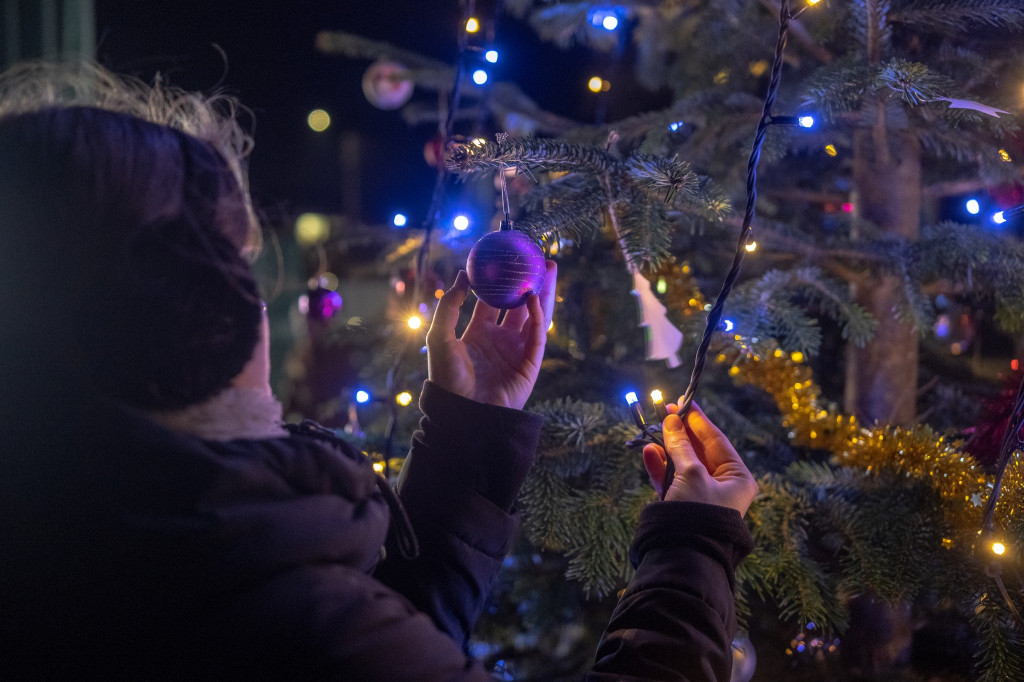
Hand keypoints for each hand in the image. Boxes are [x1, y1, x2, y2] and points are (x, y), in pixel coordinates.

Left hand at [426, 261, 556, 409]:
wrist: (463, 412)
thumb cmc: (447, 377)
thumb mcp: (440, 336)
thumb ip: (449, 306)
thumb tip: (461, 275)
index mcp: (479, 334)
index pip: (493, 302)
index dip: (501, 282)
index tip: (506, 260)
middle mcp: (500, 340)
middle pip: (518, 305)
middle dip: (528, 283)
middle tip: (535, 258)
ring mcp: (516, 351)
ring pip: (533, 316)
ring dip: (541, 293)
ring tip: (548, 269)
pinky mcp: (530, 363)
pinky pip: (536, 335)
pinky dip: (537, 316)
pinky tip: (533, 297)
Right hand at [642, 401, 757, 515]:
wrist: (684, 555)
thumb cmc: (698, 511)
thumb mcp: (691, 473)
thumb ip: (680, 445)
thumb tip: (672, 420)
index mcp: (737, 478)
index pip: (717, 440)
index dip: (698, 420)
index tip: (683, 402)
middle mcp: (722, 486)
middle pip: (699, 450)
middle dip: (680, 432)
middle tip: (665, 412)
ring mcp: (701, 496)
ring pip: (682, 464)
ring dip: (667, 448)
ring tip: (654, 430)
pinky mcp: (682, 506)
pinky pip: (671, 480)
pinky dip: (659, 466)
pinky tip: (648, 452)